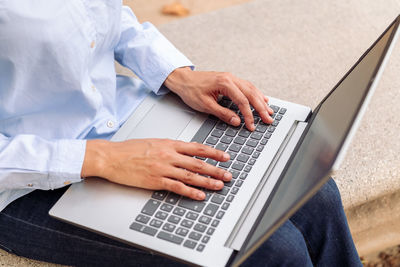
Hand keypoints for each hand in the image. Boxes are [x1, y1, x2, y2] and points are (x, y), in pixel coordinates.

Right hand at [81, 139, 231, 199]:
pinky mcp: (155, 181)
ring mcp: (163, 168)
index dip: (213, 152)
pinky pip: (177, 187)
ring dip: (207, 181)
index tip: (224, 155)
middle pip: (198, 162)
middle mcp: (169, 155)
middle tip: (228, 174)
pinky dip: (190, 191)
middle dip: (216, 169)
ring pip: (191, 175)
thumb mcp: (153, 142)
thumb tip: (182, 151)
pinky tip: (199, 195)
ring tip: (219, 185)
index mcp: (169, 144)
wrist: (112, 157)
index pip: (196, 148)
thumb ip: (169, 147)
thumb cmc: (129, 149)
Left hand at [164, 67, 273, 130]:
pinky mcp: (229, 80)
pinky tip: (261, 98)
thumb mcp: (205, 105)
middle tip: (269, 119)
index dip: (248, 115)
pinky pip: (246, 86)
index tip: (251, 125)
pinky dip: (255, 94)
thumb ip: (222, 113)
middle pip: (251, 94)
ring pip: (251, 89)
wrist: (182, 79)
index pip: (242, 101)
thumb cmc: (191, 91)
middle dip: (261, 108)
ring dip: (261, 100)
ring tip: (269, 111)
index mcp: (224, 83)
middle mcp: (230, 78)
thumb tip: (236, 121)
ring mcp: (231, 78)